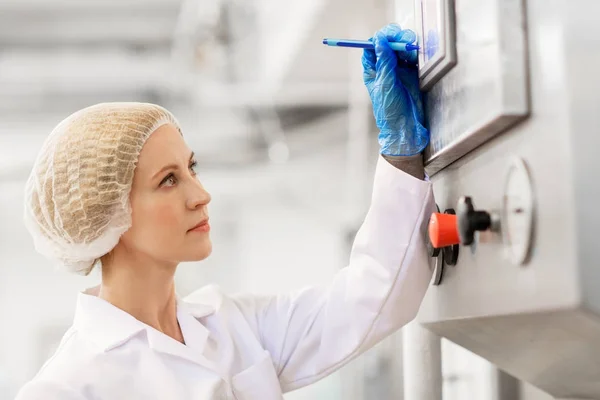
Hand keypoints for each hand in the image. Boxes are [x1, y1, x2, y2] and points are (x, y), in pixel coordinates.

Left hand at [362, 23, 428, 155]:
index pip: (372, 47)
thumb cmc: (390, 109)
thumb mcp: (385, 84)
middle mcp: (385, 68)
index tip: (388, 35)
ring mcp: (399, 70)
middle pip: (388, 45)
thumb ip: (385, 62)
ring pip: (401, 49)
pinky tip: (416, 58)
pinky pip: (413, 57)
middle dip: (395, 39)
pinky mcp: (412, 73)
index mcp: (373, 71)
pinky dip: (415, 53)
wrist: (406, 125)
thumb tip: (380, 41)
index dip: (379, 38)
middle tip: (403, 39)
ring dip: (406, 45)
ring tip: (411, 50)